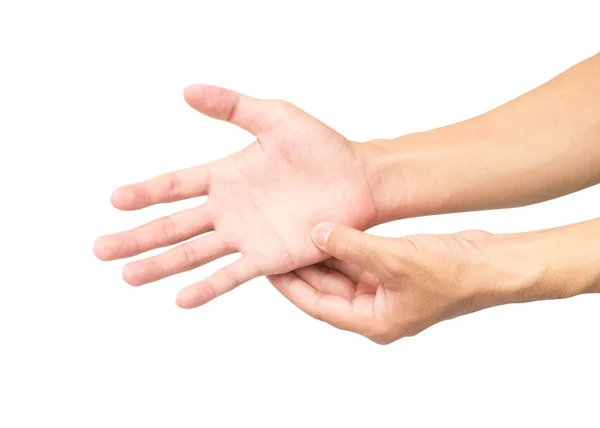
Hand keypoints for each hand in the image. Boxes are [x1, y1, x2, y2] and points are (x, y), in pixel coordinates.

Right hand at [94, 85, 377, 307]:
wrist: (360, 180)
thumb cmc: (322, 147)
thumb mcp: (274, 117)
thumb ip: (232, 106)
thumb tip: (187, 90)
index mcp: (226, 176)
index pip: (175, 185)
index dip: (145, 193)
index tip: (114, 200)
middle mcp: (230, 209)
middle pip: (174, 225)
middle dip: (137, 237)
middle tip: (101, 250)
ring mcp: (246, 235)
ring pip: (194, 253)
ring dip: (160, 265)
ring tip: (128, 277)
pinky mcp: (269, 257)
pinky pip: (232, 274)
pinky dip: (207, 287)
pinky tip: (181, 299)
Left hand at [269, 223, 542, 343]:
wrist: (493, 264)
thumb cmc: (453, 274)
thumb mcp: (394, 259)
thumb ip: (351, 245)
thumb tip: (316, 233)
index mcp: (372, 322)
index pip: (318, 305)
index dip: (291, 285)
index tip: (267, 267)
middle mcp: (374, 309)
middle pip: (326, 288)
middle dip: (304, 267)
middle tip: (275, 245)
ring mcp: (383, 290)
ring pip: (341, 271)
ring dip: (323, 254)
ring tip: (295, 232)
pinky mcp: (393, 272)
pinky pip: (359, 259)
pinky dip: (344, 245)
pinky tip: (327, 228)